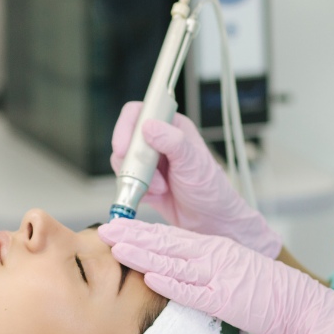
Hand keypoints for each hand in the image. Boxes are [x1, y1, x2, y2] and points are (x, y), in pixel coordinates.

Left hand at [99, 219, 333, 333]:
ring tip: (117, 248)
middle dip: (134, 236)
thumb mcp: (232, 271)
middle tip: (105, 229)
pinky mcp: (225, 299)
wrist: (301, 305)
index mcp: (215, 248)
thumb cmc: (267, 293)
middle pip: (167, 243)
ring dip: (144, 255)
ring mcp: (219, 276)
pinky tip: (151, 277)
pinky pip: (193, 291)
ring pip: (174, 262)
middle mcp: (214, 256)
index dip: (142, 232)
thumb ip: (205, 269)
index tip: (117, 228)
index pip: (171, 237)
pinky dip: (171, 283)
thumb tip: (175, 271)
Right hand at [110, 101, 280, 257]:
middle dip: (132, 161)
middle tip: (146, 176)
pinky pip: (127, 182)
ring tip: (160, 188)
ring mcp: (150, 162)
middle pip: (126, 139)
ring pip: (124, 162)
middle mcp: (159, 140)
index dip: (126, 127)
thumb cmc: (209, 189)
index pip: (139, 113)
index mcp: (172, 126)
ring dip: (138, 179)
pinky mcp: (144, 181)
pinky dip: (138, 191)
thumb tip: (149, 127)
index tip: (123, 148)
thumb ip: (172, 141)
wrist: (210, 221)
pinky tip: (157, 196)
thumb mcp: (192, 162)